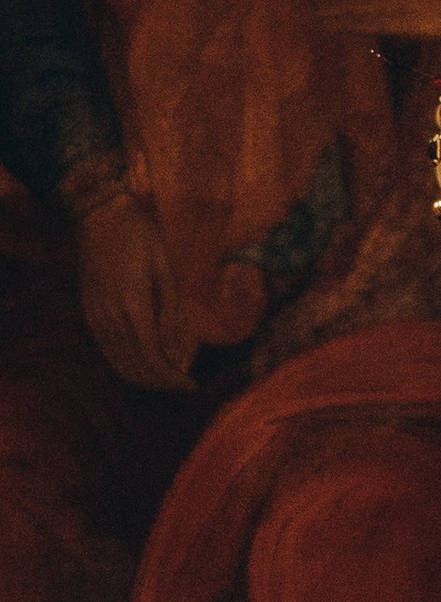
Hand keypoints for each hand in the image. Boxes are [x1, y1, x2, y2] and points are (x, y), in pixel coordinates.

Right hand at [76, 191, 193, 390]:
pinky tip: (142, 364)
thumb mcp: (165, 266)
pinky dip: (125, 364)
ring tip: (166, 378)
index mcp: (133, 305)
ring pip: (118, 363)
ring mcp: (96, 317)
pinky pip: (106, 350)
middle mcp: (110, 318)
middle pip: (135, 366)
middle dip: (160, 382)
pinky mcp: (89, 314)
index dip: (172, 377)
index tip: (191, 385)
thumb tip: (183, 343)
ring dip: (143, 377)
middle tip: (182, 384)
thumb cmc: (139, 235)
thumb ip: (172, 306)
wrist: (99, 216)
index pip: (153, 356)